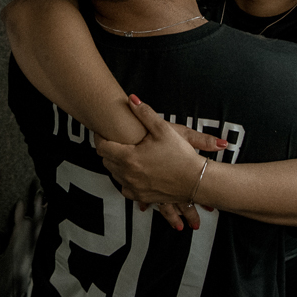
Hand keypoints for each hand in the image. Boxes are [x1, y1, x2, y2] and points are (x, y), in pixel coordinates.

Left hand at [94, 95, 222, 203]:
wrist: (196, 181)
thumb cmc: (181, 155)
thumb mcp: (163, 129)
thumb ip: (144, 113)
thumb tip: (131, 99)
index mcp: (129, 158)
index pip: (102, 147)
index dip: (100, 137)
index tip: (102, 131)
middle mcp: (128, 175)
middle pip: (106, 160)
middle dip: (108, 149)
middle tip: (115, 141)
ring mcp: (134, 188)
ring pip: (114, 174)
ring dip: (116, 164)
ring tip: (125, 153)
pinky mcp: (142, 197)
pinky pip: (125, 187)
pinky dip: (125, 179)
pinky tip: (134, 171)